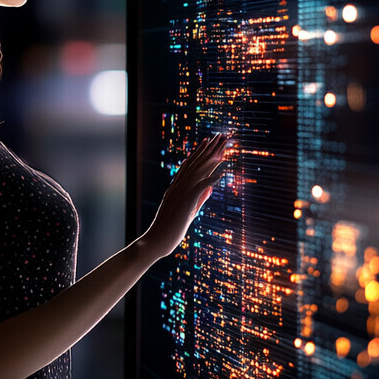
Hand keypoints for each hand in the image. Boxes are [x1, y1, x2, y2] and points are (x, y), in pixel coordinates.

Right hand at [142, 133, 231, 259]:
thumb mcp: (187, 212)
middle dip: (209, 149)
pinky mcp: (185, 201)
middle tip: (220, 136)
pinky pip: (201, 186)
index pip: (189, 165)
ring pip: (198, 170)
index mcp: (175, 188)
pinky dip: (212, 178)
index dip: (199, 152)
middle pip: (195, 163)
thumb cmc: (168, 230)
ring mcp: (180, 193)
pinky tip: (224, 171)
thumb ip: (199, 199)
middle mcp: (177, 186)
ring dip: (212, 157)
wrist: (155, 242)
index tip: (208, 140)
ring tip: (224, 146)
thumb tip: (211, 190)